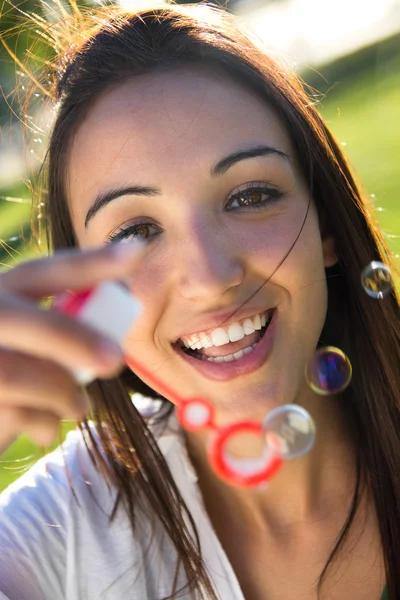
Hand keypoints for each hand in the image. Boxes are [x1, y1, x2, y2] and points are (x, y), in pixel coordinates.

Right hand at [0, 242, 140, 454]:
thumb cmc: (10, 371)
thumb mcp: (26, 336)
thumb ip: (57, 323)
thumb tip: (122, 300)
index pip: (42, 272)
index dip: (89, 265)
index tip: (136, 252)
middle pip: (28, 322)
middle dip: (76, 340)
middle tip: (115, 360)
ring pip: (17, 375)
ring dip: (62, 395)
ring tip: (79, 407)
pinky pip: (11, 413)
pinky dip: (41, 424)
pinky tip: (46, 429)